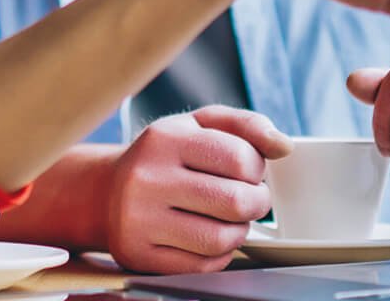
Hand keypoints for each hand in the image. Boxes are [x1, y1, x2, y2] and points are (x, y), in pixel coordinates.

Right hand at [106, 107, 291, 273]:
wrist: (105, 192)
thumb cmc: (164, 156)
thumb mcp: (198, 124)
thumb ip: (245, 125)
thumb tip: (283, 146)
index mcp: (164, 139)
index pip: (239, 158)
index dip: (257, 169)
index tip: (248, 171)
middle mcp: (146, 178)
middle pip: (235, 202)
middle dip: (256, 202)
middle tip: (249, 198)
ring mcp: (139, 220)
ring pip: (221, 239)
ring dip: (239, 231)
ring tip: (230, 218)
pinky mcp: (139, 254)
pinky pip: (202, 266)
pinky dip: (218, 254)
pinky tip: (209, 237)